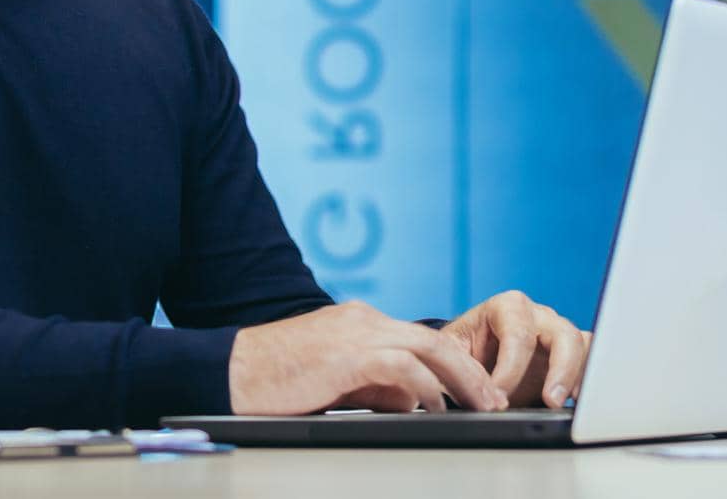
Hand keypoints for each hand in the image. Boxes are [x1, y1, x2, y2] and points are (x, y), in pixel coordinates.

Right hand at [229, 301, 507, 414]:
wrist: (232, 372)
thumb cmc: (276, 380)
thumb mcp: (335, 382)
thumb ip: (374, 386)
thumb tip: (412, 400)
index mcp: (357, 322)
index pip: (419, 338)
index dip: (455, 363)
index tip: (477, 388)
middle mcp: (361, 319)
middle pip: (433, 339)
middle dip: (470, 370)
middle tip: (494, 398)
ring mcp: (355, 333)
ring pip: (426, 348)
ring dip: (461, 379)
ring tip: (480, 404)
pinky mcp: (347, 355)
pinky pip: (401, 367)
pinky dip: (425, 387)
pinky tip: (436, 406)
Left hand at [442, 290, 590, 408]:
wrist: (471, 357)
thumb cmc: (461, 351)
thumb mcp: (450, 353)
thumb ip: (458, 367)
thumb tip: (475, 394)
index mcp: (506, 307)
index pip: (518, 333)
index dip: (511, 368)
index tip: (499, 397)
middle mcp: (537, 315)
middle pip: (562, 334)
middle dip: (559, 369)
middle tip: (550, 400)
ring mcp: (556, 333)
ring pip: (582, 346)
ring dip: (577, 375)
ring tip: (564, 402)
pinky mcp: (569, 354)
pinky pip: (590, 360)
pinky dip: (588, 379)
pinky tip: (577, 401)